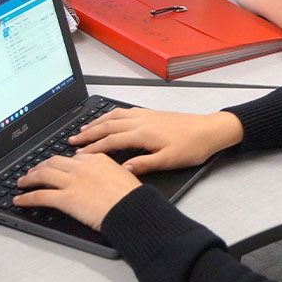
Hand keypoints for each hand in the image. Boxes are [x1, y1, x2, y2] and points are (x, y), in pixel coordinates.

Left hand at [13, 154, 139, 230]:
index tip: (56, 165)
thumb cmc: (132, 197)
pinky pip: (40, 196)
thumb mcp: (124, 175)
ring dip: (29, 178)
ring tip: (22, 182)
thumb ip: (111, 170)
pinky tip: (20, 200)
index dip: (61, 162)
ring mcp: (72, 181)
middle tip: (34, 171)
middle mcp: (81, 167)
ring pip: (42, 175)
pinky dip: (27, 198)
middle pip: (53, 162)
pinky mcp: (65, 198)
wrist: (131, 208)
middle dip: (40, 166)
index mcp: (96, 159)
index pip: (72, 157)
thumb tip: (110, 172)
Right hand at [71, 108, 242, 174]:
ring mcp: (146, 115)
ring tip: (83, 128)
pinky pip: (124, 111)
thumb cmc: (192, 147)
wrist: (209, 130)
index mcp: (143, 133)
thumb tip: (123, 170)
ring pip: (114, 116)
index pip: (111, 141)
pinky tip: (108, 118)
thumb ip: (144, 164)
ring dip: (97, 122)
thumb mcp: (168, 161)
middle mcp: (141, 121)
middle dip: (88, 133)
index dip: (93, 148)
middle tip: (71, 140)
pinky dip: (111, 114)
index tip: (79, 155)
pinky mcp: (151, 113)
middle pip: (108, 125)